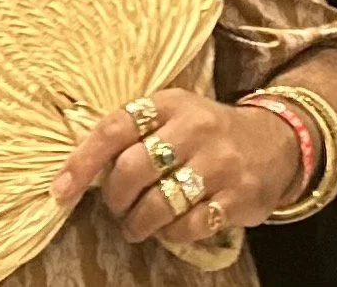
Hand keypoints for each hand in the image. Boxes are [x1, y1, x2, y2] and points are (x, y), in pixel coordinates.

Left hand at [51, 89, 301, 247]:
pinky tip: (171, 228)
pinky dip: (171, 234)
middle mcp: (195, 127)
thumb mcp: (173, 115)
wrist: (275, 140)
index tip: (60, 190)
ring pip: (158, 204)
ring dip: (139, 224)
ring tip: (138, 225)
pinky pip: (188, 226)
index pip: (115, 127)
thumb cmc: (206, 132)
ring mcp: (219, 162)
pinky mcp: (238, 195)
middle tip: (118, 210)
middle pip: (132, 170)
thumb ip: (133, 135)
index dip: (82, 161)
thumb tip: (77, 172)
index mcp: (171, 103)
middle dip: (115, 199)